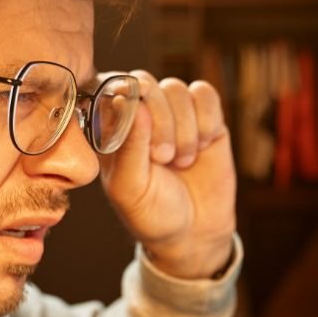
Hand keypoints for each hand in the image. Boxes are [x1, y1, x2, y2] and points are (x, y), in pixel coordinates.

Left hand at [99, 71, 236, 279]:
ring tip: (182, 161)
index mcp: (112, 127)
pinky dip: (206, 119)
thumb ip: (128, 146)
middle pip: (146, 84)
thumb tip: (129, 101)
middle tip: (163, 158)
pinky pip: (205, 94)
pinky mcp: (205, 117)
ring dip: (184, 127)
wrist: (194, 232)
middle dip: (160, 121)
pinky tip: (204, 146)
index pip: (111, 88)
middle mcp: (142, 114)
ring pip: (176, 89)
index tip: (141, 137)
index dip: (128, 105)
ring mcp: (174, 113)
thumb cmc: (151, 213)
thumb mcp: (130, 188)